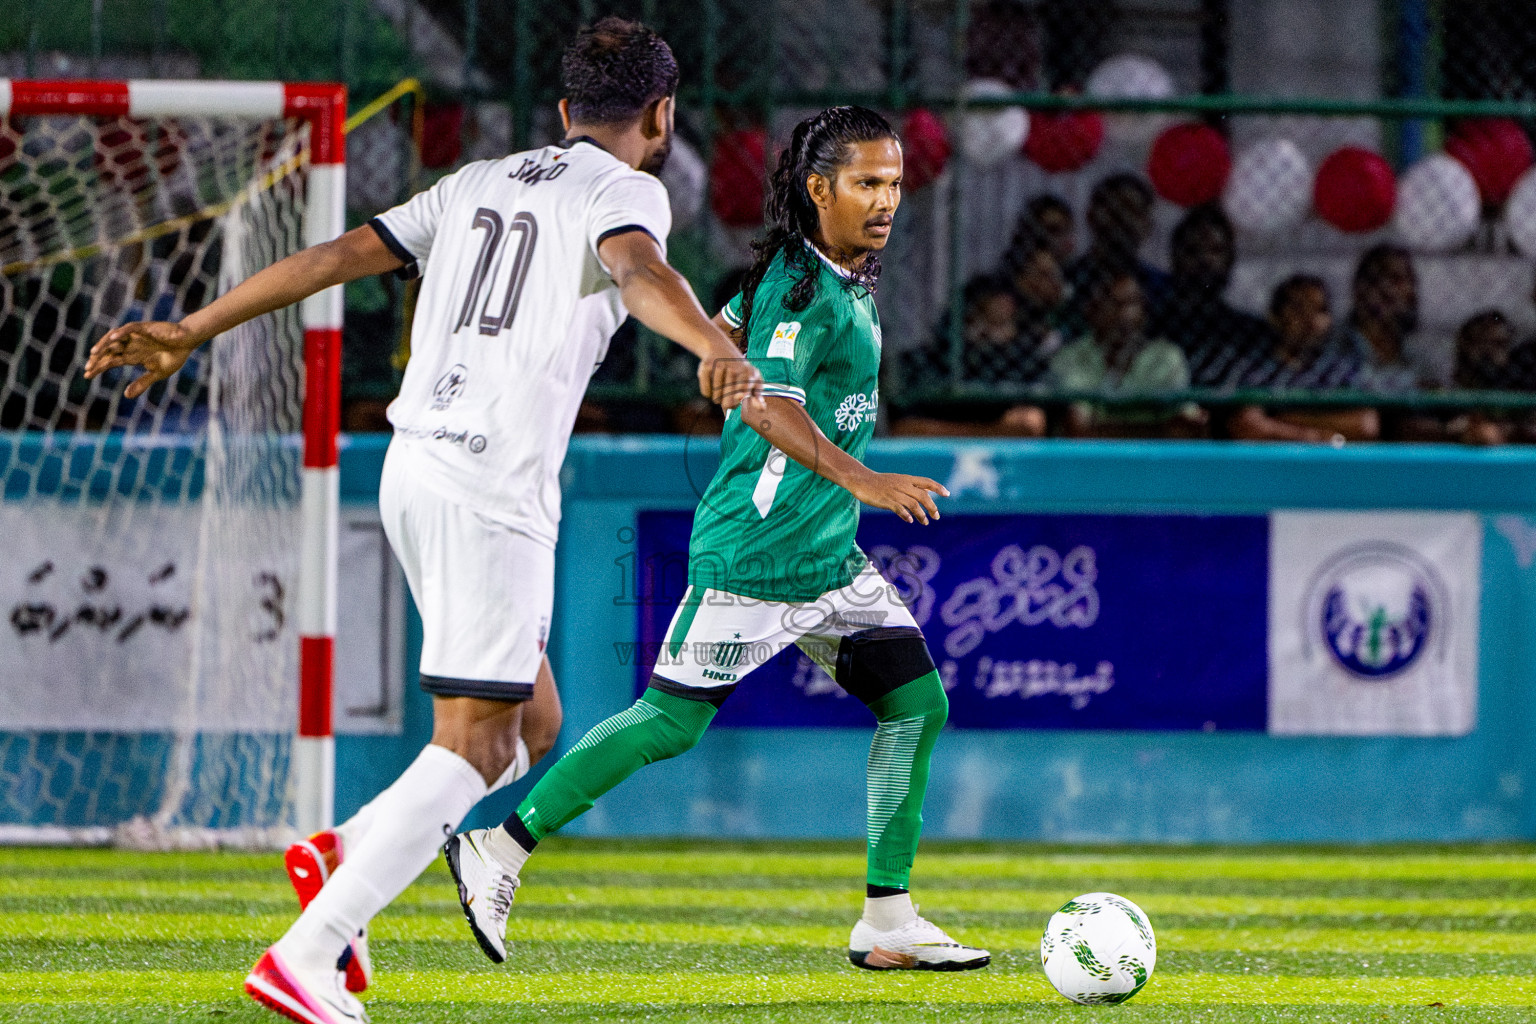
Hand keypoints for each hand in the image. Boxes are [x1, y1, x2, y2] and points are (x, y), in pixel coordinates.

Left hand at [84, 321, 203, 397]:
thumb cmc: (174, 356)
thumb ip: (142, 383)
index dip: (99, 367)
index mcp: (132, 356)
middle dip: (97, 359)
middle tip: (88, 368)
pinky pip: (129, 329)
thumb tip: (126, 395)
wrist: (188, 342)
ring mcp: (135, 336)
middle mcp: (130, 345)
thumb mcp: (157, 374)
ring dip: (103, 345)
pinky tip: (112, 339)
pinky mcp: (144, 328)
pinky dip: (120, 333)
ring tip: (94, 354)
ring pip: (114, 338)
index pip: (110, 361)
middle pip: (108, 351)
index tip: (87, 376)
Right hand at [697, 350, 764, 411]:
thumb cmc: (741, 372)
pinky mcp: (706, 366)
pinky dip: (708, 393)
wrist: (721, 349)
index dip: (739, 398)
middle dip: (728, 405)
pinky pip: (706, 392)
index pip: (743, 392)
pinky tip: (713, 385)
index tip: (738, 398)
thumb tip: (762, 409)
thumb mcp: (753, 381)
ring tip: (722, 389)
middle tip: (730, 401)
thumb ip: (757, 397)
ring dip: (718, 399)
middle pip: (729, 401)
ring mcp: (720, 366)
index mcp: (749, 373)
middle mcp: (734, 367)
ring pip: (717, 397)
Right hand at [849, 471, 948, 524]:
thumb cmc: (880, 482)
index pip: (927, 482)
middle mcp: (903, 485)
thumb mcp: (898, 480)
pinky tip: (909, 520)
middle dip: (932, 507)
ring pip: (914, 504)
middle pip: (923, 496)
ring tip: (924, 522)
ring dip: (921, 515)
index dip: (938, 488)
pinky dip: (906, 515)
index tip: (947, 494)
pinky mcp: (886, 500)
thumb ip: (912, 486)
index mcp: (907, 479)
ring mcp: (895, 493)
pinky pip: (900, 509)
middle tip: (936, 517)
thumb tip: (927, 490)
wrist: (861, 480)